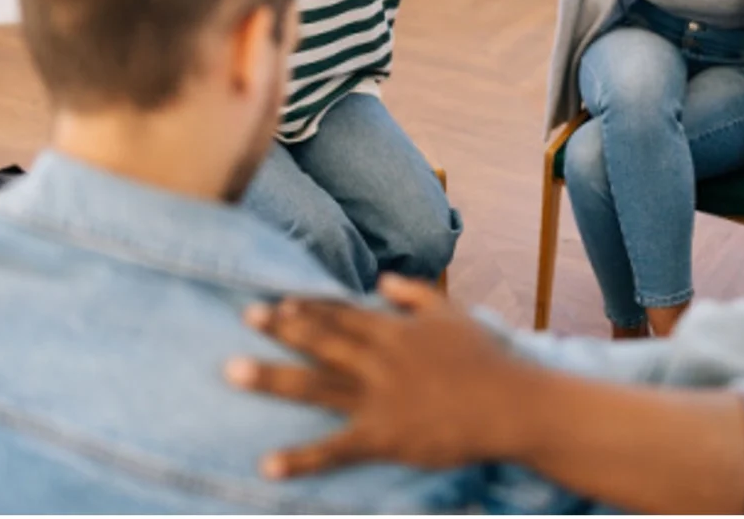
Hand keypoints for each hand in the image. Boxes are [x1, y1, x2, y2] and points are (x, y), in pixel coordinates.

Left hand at [226, 275, 530, 477]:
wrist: (511, 405)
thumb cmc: (486, 358)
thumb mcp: (452, 314)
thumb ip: (415, 293)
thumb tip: (381, 279)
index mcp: (395, 330)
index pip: (344, 314)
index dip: (310, 306)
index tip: (278, 300)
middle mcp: (379, 360)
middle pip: (322, 340)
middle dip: (281, 328)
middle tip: (246, 316)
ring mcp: (378, 398)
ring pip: (316, 385)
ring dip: (272, 379)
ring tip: (233, 371)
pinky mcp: (382, 437)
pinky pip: (335, 448)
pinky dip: (301, 458)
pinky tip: (267, 464)